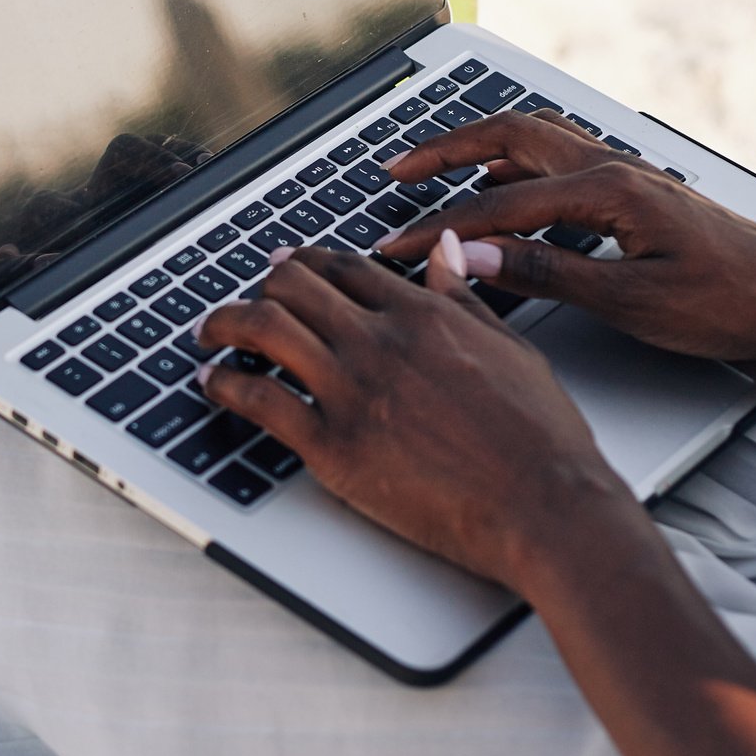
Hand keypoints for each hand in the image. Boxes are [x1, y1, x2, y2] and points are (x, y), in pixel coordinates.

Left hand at [196, 245, 641, 591]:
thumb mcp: (511, 347)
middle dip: (262, 285)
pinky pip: (259, 400)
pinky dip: (224, 384)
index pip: (345, 267)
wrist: (545, 504)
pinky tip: (211, 383)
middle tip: (246, 296)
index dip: (307, 262)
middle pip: (294, 287)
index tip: (288, 266)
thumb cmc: (541, 438)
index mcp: (424, 315)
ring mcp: (352, 391)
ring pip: (264, 329)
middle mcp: (381, 342)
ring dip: (225, 323)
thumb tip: (446, 250)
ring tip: (209, 331)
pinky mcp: (333, 446)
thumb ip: (466, 297)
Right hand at [381, 112, 755, 362]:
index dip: (439, 227)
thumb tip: (480, 255)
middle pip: (511, 135)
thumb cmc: (735, 304)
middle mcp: (615, 169)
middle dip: (446, 149)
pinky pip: (561, 163)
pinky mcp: (640, 193)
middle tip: (396, 168)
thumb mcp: (634, 301)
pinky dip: (518, 167)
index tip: (394, 246)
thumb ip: (550, 273)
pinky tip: (506, 192)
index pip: (498, 205)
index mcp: (609, 191)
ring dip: (480, 149)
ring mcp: (629, 176)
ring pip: (537, 142)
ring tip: (435, 168)